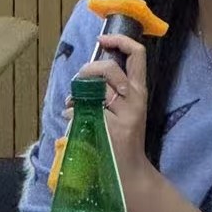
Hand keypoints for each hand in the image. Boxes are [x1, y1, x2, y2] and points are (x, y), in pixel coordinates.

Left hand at [62, 33, 149, 176]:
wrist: (130, 171)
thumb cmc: (124, 138)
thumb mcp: (125, 109)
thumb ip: (110, 90)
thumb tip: (85, 74)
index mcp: (139, 90)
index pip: (138, 54)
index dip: (120, 39)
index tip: (102, 40)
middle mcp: (136, 99)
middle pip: (110, 69)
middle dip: (88, 70)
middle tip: (79, 80)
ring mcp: (125, 114)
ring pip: (96, 89)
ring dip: (77, 91)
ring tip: (71, 101)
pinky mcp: (112, 128)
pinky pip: (84, 110)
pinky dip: (72, 111)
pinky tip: (71, 116)